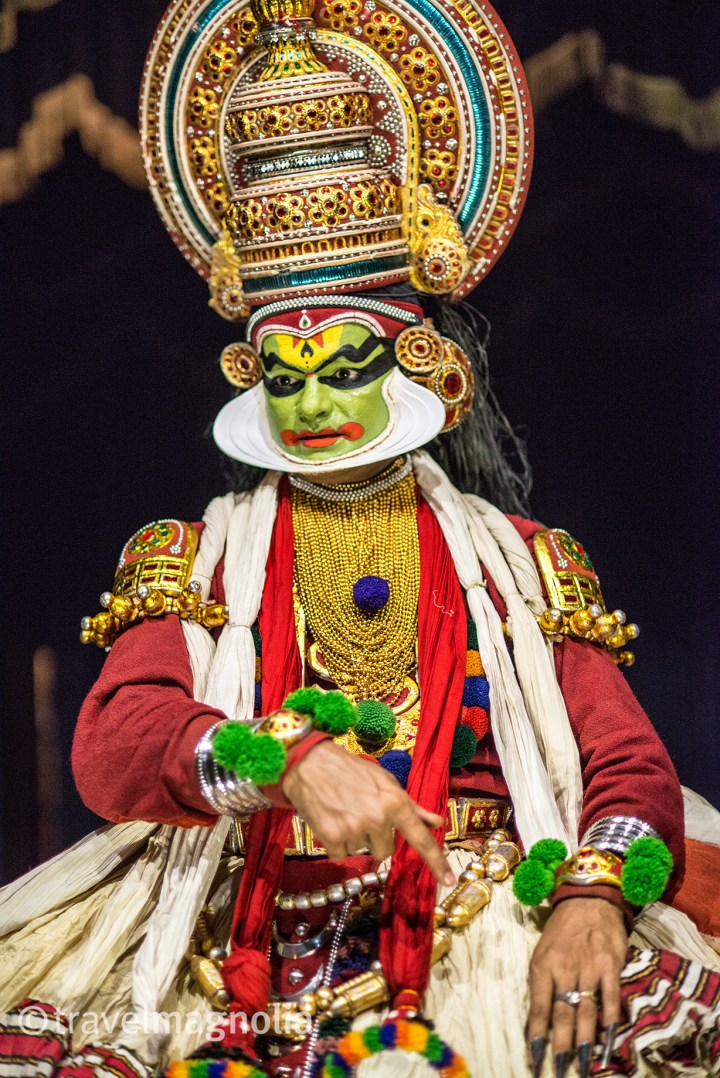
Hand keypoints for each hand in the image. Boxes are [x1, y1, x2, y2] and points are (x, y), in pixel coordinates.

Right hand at [282, 739, 454, 884]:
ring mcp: (355, 828)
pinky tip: (330, 820)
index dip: (436, 862)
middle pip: (385, 851)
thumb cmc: (351, 770)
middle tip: (361, 814)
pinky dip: (335, 843)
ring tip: (343, 812)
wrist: (310, 764)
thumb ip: (411, 806)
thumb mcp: (385, 782)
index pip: (420, 838)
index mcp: (395, 802)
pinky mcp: (332, 837)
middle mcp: (378, 817)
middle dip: (375, 838)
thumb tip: (436, 822)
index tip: (448, 881)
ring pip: (362, 852)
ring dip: (354, 839)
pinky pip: (341, 855)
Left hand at [527, 897, 627, 1075]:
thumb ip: (543, 984)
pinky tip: (609, 1038)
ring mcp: (589, 966)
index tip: (535, 1058)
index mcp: (542, 965)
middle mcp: (564, 968)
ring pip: (586, 1010)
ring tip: (583, 1064)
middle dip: (562, 1045)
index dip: (537, 1034)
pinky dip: (610, 1019)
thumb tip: (540, 1021)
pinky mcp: (611, 965)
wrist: (588, 900)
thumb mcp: (542, 952)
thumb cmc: (561, 931)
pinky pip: (611, 997)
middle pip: (563, 1013)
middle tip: (561, 1069)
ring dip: (585, 1039)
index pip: (538, 1006)